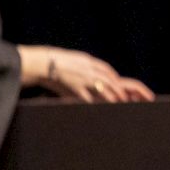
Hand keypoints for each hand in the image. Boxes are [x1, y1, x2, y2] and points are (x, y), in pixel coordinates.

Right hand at [17, 45, 154, 102]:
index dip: (114, 77)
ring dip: (111, 96)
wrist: (43, 63)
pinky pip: (87, 97)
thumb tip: (90, 69)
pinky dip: (94, 103)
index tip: (120, 84)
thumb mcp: (73, 60)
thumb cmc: (56, 62)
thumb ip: (83, 65)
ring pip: (102, 88)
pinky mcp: (74, 87)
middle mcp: (88, 69)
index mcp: (88, 61)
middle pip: (108, 79)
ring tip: (118, 104)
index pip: (106, 69)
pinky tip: (99, 109)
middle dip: (118, 88)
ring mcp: (83, 78)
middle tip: (125, 97)